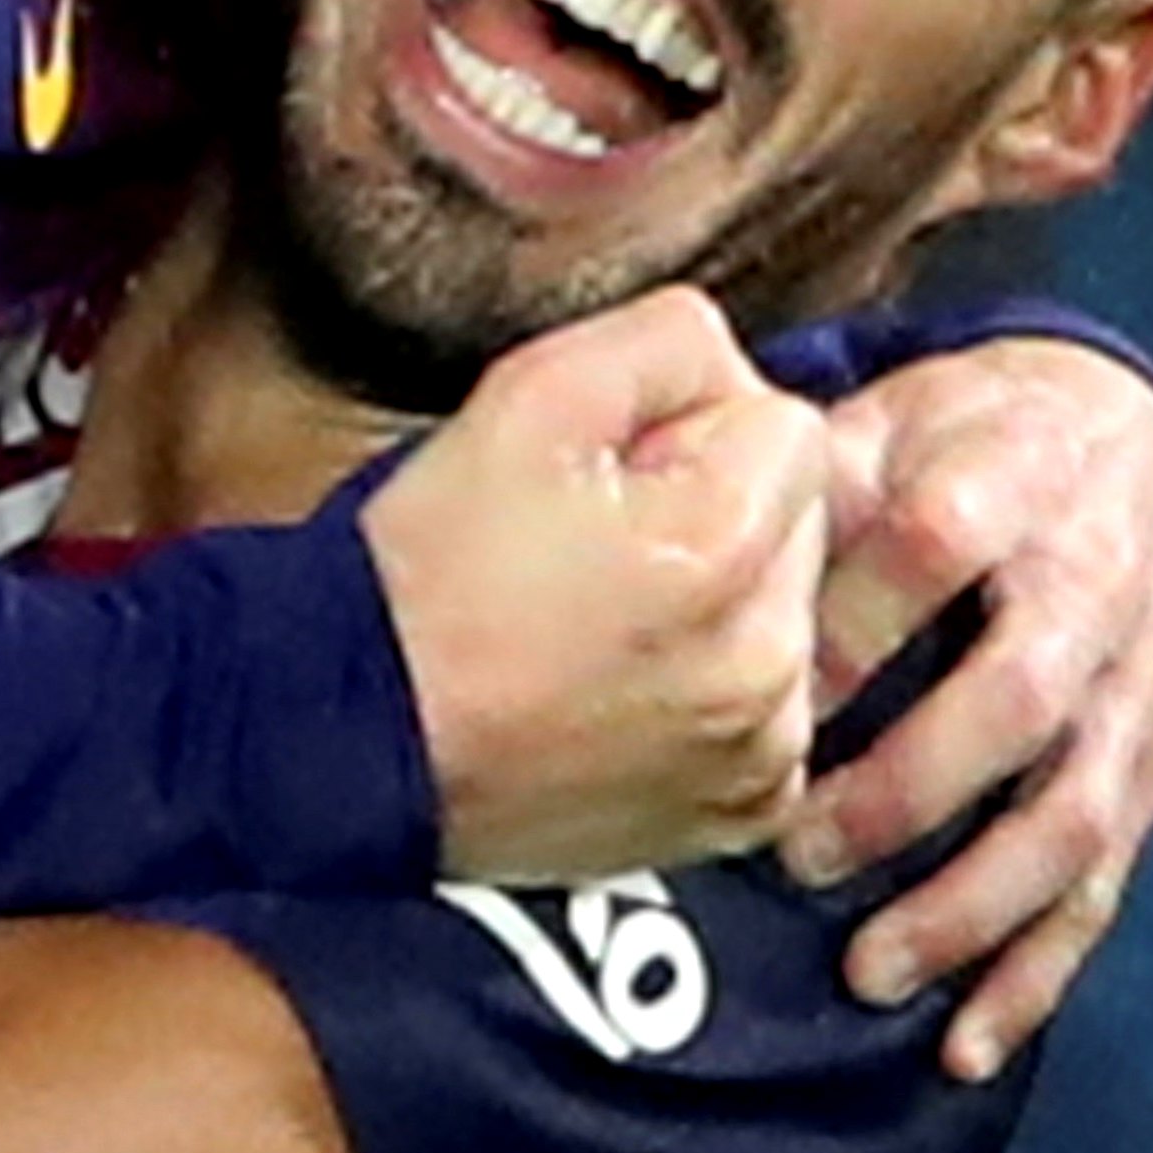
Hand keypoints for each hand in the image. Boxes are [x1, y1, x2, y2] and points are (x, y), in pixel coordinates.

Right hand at [370, 286, 828, 884]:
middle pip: (801, 522)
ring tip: (596, 621)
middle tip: (590, 545)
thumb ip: (669, 340)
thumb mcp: (531, 392)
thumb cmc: (430, 569)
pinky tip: (619, 687)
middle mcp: (769, 663)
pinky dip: (712, 691)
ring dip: (722, 603)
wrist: (352, 736)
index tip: (603, 474)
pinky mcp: (741, 812)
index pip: (788, 425)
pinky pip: (770, 710)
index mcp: (725, 544)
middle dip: (718, 511)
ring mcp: (759, 750)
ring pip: (788, 615)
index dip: (687, 429)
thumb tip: (740, 372)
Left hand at [790, 338, 1152, 1072]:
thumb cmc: (966, 437)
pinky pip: (1104, 884)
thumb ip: (812, 476)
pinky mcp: (1151, 764)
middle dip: (909, 787)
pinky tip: (964, 1043)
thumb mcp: (895, 414)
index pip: (936, 542)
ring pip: (1072, 817)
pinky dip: (1037, 973)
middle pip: (1020, 700)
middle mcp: (1095, 591)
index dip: (852, 616)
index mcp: (1017, 479)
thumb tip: (706, 541)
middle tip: (797, 848)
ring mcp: (1134, 691)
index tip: (766, 683)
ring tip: (868, 969)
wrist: (1124, 437)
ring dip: (970, 905)